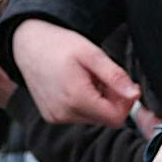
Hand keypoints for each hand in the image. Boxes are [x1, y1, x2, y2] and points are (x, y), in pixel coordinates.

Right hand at [10, 20, 138, 125]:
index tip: (123, 83)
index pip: (115, 118)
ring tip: (87, 78)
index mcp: (76, 98)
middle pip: (104, 119)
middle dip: (110, 99)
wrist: (27, 43)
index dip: (125, 102)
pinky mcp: (50, 116)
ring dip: (97, 101)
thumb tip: (134, 95)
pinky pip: (77, 116)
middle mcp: (64, 113)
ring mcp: (55, 117)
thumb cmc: (59, 44)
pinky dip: (82, 103)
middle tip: (102, 75)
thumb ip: (115, 76)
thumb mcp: (92, 54)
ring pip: (92, 118)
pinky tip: (75, 83)